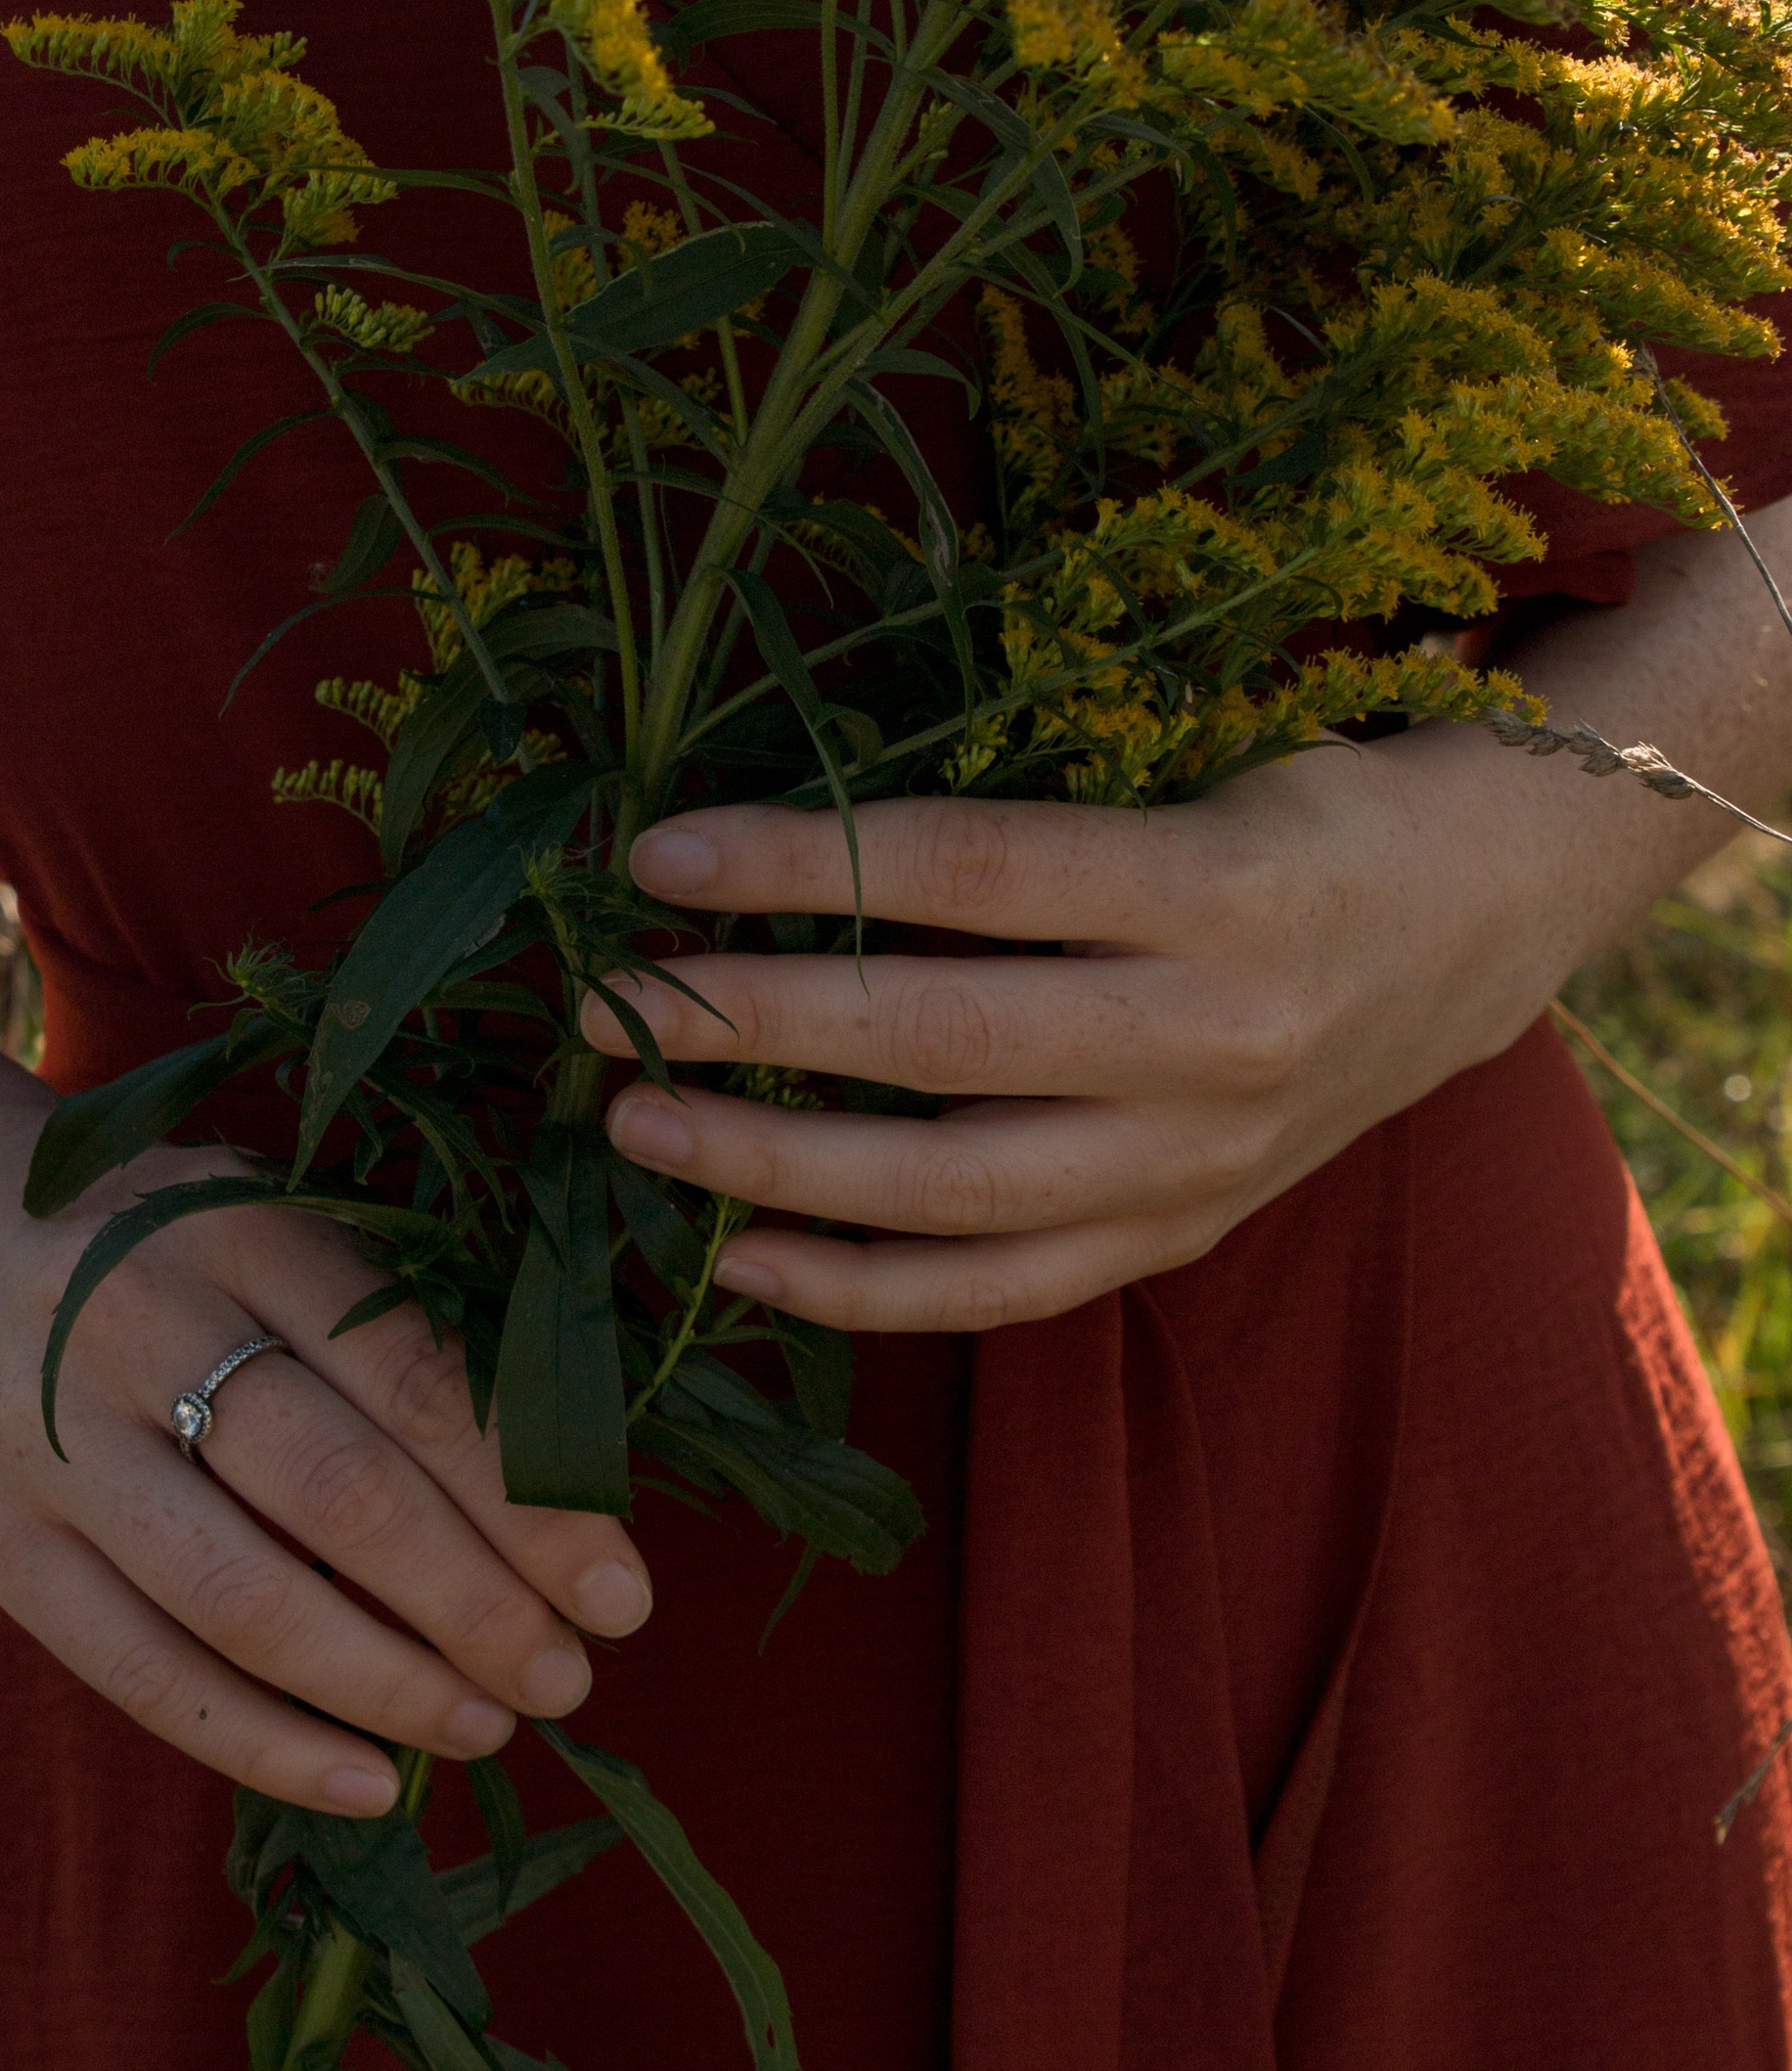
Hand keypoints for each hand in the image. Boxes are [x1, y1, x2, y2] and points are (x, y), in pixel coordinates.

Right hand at [0, 1138, 653, 1815]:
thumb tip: (561, 1504)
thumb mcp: (271, 1223)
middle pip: (340, 1494)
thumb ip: (386, 1327)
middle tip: (574, 1676)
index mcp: (243, 1226)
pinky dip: (262, 1743)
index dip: (531, 1500)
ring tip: (491, 1725)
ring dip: (387, 1684)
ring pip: (243, 1598)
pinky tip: (366, 1781)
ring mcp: (54, 1439)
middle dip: (480, 1606)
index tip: (622, 1587)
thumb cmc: (159, 1238)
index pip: (415, 1382)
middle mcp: (142, 1322)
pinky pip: (141, 1670)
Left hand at [582, 728, 1640, 1332]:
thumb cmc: (1281, 821)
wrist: (1466, 932)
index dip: (801, 862)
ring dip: (770, 1165)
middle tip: (604, 1004)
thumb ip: (1008, 828)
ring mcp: (1202, 1161)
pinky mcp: (1180, 1239)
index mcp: (1217, 882)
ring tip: (632, 1124)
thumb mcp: (1175, 779)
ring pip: (954, 1192)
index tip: (658, 853)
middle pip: (941, 1039)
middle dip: (748, 1023)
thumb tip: (758, 844)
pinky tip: (741, 1256)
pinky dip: (859, 1289)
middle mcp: (1216, 1033)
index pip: (967, 868)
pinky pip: (998, 1292)